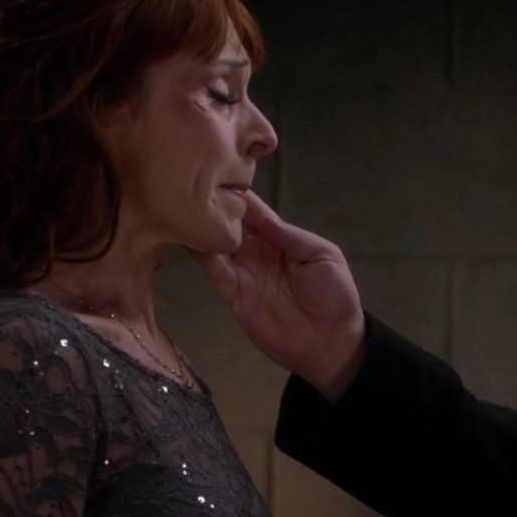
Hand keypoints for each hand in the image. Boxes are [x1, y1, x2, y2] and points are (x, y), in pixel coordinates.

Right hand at [192, 192, 366, 401]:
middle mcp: (256, 252)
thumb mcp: (323, 256)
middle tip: (191, 185)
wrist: (331, 343)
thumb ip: (291, 236)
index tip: (220, 173)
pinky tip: (186, 235)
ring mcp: (243, 273)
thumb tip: (262, 217)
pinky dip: (200, 254)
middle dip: (213, 207)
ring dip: (201, 227)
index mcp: (280, 239)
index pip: (255, 212)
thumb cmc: (335, 296)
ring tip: (181, 204)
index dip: (240, 195)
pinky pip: (214, 272)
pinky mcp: (234, 296)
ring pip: (215, 245)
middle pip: (229, 225)